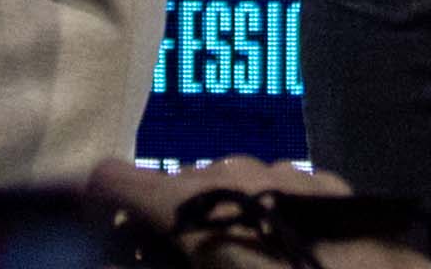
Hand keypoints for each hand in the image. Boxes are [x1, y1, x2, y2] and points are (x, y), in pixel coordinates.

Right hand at [83, 159, 429, 268]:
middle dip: (170, 227)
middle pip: (177, 189)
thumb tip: (131, 254)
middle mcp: (231, 170)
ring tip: (245, 263)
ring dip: (226, 221)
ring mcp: (286, 172)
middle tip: (181, 265)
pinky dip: (270, 217)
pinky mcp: (330, 186)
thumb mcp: (213, 266)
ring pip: (231, 187)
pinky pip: (279, 193)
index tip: (107, 241)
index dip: (100, 209)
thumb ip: (164, 259)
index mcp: (192, 203)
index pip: (111, 179)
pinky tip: (292, 253)